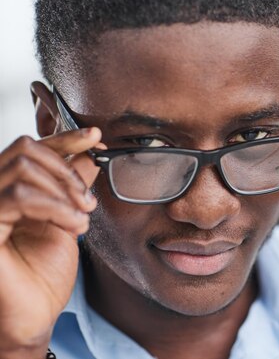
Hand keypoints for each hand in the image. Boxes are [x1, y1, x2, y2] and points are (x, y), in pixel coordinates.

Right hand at [0, 128, 101, 354]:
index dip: (64, 138)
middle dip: (67, 170)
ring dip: (64, 191)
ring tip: (81, 220)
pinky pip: (19, 196)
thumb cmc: (43, 275)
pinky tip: (72, 226)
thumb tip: (90, 152)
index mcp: (7, 189)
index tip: (95, 136)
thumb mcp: (66, 219)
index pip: (30, 148)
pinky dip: (55, 206)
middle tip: (88, 201)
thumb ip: (72, 185)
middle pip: (25, 149)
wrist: (33, 316)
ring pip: (23, 169)